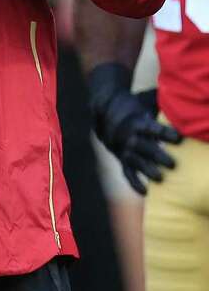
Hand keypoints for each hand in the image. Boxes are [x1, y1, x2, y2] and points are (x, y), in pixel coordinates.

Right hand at [88, 63, 181, 194]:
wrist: (104, 108)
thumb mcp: (146, 100)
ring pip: (135, 160)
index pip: (151, 127)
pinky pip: (126, 171)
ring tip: (161, 178)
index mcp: (136, 120)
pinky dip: (134, 182)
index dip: (164, 133)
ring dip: (147, 169)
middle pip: (142, 146)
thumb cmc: (136, 104)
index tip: (178, 138)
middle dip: (157, 156)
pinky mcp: (121, 157)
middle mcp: (128, 135)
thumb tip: (186, 98)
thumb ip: (163, 103)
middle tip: (173, 164)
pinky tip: (145, 192)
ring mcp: (123, 148)